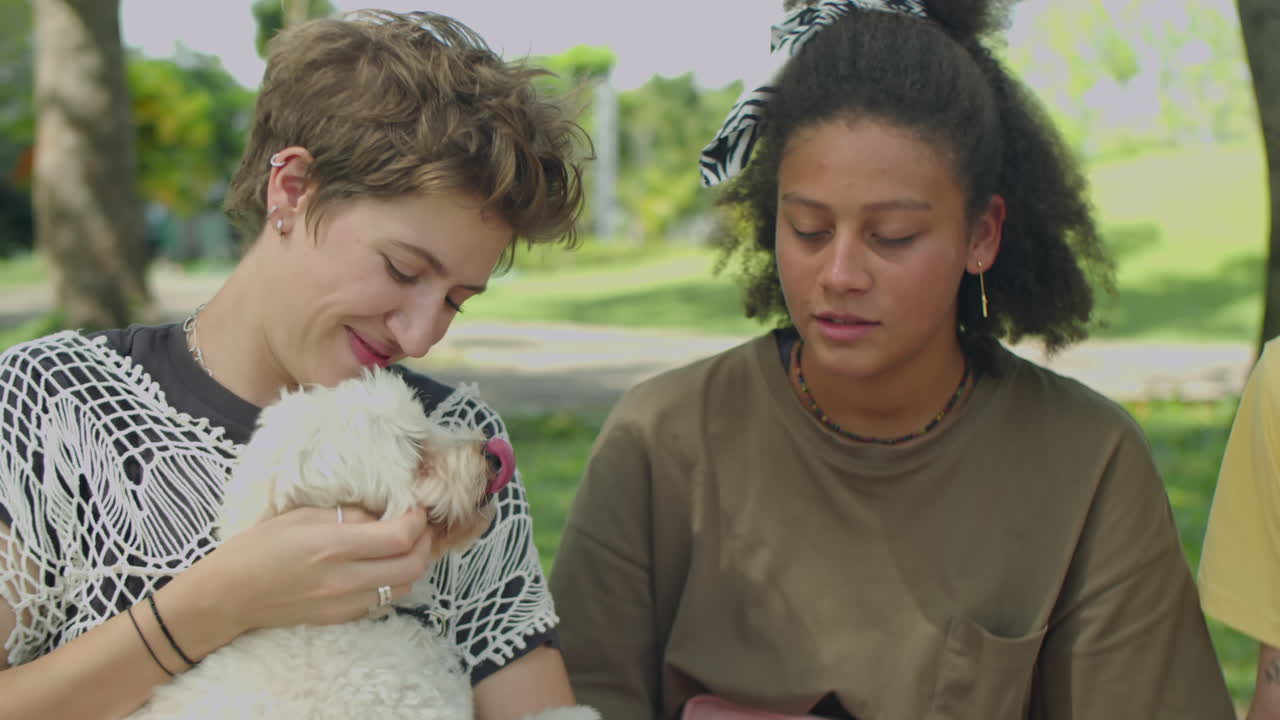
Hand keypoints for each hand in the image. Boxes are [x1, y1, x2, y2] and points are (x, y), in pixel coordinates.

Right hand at [184, 505, 436, 638]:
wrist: (229, 596)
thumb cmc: (259, 548)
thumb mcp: (302, 516)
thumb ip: (348, 515)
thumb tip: (382, 514)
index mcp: (334, 546)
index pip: (400, 536)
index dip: (417, 520)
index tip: (415, 507)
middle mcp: (345, 579)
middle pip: (412, 566)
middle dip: (424, 542)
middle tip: (418, 526)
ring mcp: (345, 603)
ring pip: (404, 586)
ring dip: (412, 564)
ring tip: (403, 545)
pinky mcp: (342, 618)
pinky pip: (384, 600)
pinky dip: (393, 582)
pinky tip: (382, 566)